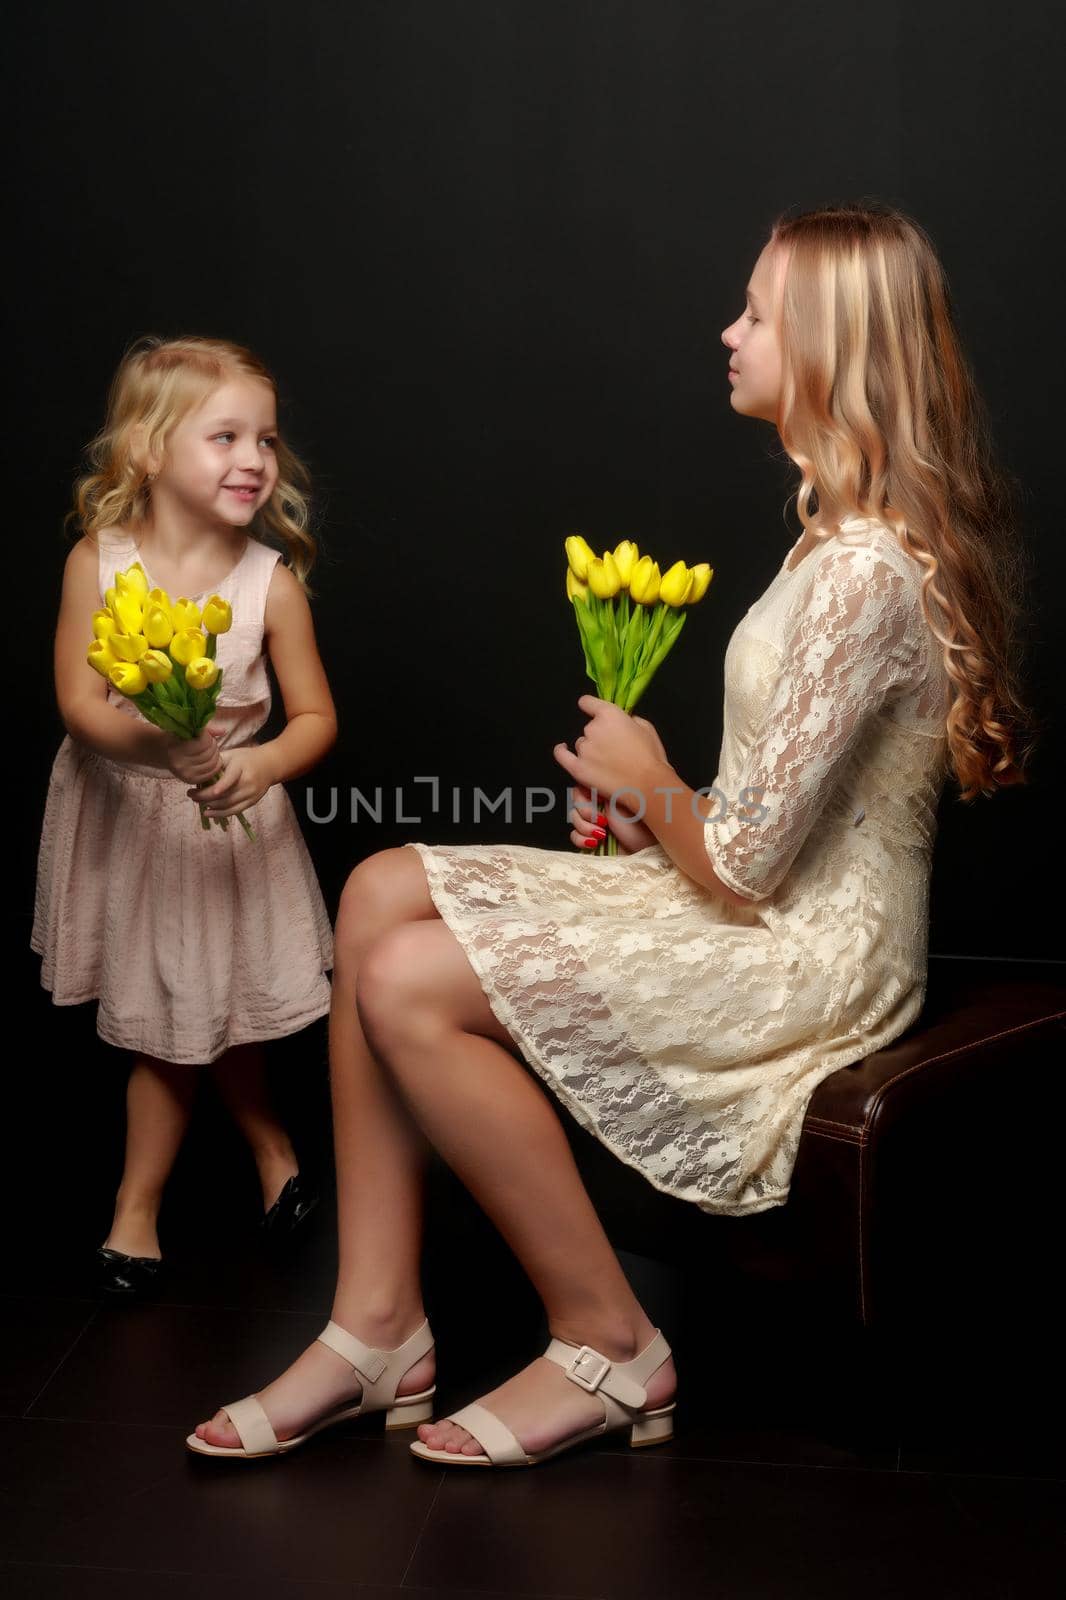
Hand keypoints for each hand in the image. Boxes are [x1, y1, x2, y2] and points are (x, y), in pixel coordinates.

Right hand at [163, 729, 222, 784]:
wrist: (162, 751)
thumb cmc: (177, 737)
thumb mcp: (187, 729)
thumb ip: (206, 729)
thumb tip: (224, 731)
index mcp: (176, 748)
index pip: (203, 743)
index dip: (208, 737)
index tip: (205, 734)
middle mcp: (179, 763)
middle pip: (209, 755)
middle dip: (213, 746)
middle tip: (211, 742)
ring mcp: (184, 774)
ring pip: (211, 764)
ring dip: (216, 755)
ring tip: (211, 750)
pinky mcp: (190, 780)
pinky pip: (210, 774)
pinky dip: (215, 766)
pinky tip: (212, 759)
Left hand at [187, 745, 275, 818]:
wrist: (270, 765)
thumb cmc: (247, 758)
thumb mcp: (232, 754)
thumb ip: (217, 763)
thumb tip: (199, 773)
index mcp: (242, 767)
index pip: (230, 779)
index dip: (219, 787)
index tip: (204, 791)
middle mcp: (248, 783)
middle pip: (225, 795)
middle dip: (205, 797)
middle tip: (191, 794)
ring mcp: (251, 794)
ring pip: (228, 805)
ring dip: (210, 806)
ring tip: (197, 802)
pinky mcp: (252, 802)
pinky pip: (234, 811)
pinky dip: (220, 814)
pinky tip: (208, 812)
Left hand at [554, 695, 670, 813]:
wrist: (647, 785)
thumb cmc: (651, 757)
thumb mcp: (646, 728)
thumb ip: (629, 719)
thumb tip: (623, 721)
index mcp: (609, 714)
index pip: (588, 702)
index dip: (590, 706)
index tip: (591, 710)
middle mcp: (592, 728)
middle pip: (589, 728)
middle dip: (599, 736)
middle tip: (615, 750)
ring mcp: (583, 749)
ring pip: (581, 744)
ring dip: (590, 749)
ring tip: (608, 763)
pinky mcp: (577, 768)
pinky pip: (562, 756)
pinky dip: (561, 751)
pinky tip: (562, 749)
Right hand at [568, 783, 657, 855]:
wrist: (649, 854)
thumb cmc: (644, 827)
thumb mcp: (622, 801)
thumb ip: (602, 789)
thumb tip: (586, 782)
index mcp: (609, 792)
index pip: (583, 785)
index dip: (585, 796)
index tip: (597, 802)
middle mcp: (601, 805)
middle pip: (576, 802)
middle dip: (585, 813)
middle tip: (602, 821)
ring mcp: (595, 823)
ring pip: (574, 820)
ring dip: (584, 828)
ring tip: (602, 835)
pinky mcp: (592, 840)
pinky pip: (575, 836)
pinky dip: (581, 839)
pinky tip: (596, 843)